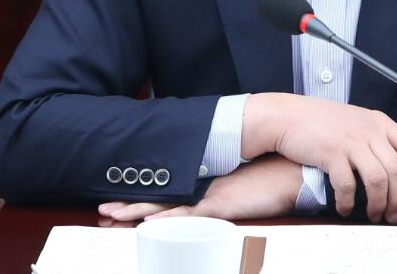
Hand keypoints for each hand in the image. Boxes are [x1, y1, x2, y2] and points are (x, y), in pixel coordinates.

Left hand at [97, 154, 301, 221]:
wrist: (292, 170)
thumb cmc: (273, 176)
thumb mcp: (244, 182)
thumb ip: (226, 187)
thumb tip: (217, 194)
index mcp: (206, 178)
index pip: (168, 188)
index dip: (144, 195)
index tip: (121, 200)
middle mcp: (202, 183)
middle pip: (160, 196)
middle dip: (130, 204)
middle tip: (104, 210)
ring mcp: (209, 194)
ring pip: (165, 206)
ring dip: (136, 212)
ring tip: (111, 215)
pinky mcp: (219, 206)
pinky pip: (186, 216)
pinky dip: (165, 222)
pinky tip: (146, 226)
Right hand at [242, 93, 396, 222]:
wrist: (287, 116)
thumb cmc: (319, 121)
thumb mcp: (354, 121)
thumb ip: (373, 137)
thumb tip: (391, 164)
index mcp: (378, 122)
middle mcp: (369, 131)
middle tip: (394, 216)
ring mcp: (351, 141)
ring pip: (378, 181)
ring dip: (377, 205)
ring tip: (372, 216)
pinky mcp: (332, 154)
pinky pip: (348, 186)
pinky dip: (348, 202)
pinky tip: (344, 208)